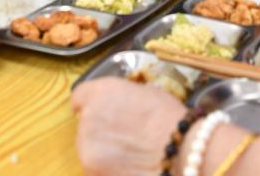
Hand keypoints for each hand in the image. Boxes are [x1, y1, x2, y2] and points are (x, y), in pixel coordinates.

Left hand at [72, 78, 186, 174]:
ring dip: (104, 150)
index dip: (91, 104)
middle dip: (101, 129)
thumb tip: (120, 106)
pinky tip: (129, 166)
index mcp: (101, 92)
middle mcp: (88, 117)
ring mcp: (87, 147)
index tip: (102, 112)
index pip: (80, 96)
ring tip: (130, 154)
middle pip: (85, 123)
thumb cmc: (170, 120)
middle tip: (125, 135)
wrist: (180, 152)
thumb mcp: (147, 94)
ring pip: (89, 148)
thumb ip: (124, 98)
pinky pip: (96, 168)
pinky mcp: (92, 171)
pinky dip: (108, 168)